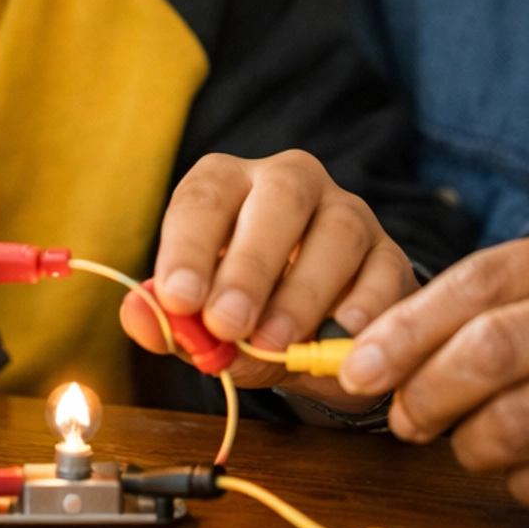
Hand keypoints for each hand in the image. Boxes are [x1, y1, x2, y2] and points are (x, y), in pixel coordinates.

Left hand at [119, 150, 415, 399]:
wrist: (317, 334)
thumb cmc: (245, 311)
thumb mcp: (202, 320)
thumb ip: (171, 321)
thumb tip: (138, 317)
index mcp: (231, 185)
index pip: (206, 194)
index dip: (189, 245)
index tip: (178, 299)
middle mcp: (292, 184)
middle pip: (280, 197)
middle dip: (250, 263)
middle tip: (227, 324)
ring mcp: (348, 214)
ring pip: (338, 232)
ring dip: (304, 292)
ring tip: (276, 344)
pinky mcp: (389, 254)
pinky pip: (386, 271)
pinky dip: (366, 306)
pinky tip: (344, 337)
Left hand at [337, 221, 528, 515]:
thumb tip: (410, 337)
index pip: (485, 278)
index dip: (408, 325)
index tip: (359, 362)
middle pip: (491, 348)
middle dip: (424, 390)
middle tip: (400, 416)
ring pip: (519, 421)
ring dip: (470, 445)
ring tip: (467, 446)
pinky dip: (524, 485)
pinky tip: (527, 473)